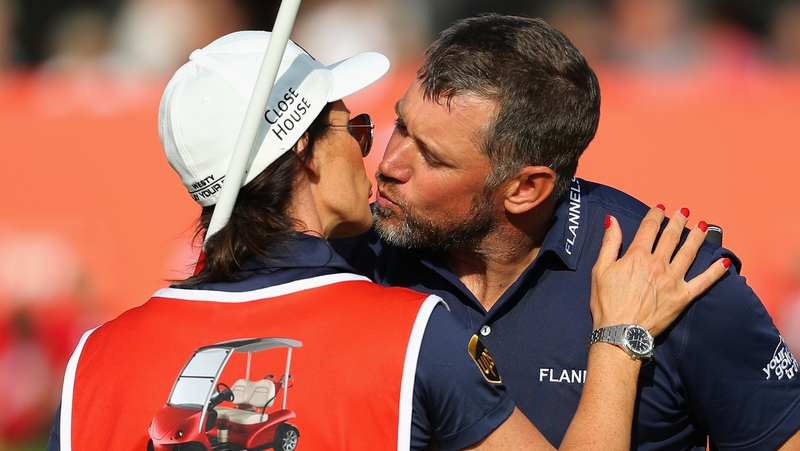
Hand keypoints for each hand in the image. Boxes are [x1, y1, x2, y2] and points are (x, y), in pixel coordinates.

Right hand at [590, 206, 729, 335]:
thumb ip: (610, 243)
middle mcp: (658, 264)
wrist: (620, 333)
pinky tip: (724, 263)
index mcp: (637, 256)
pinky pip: (704, 282)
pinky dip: (715, 272)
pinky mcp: (683, 297)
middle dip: (678, 221)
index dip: (655, 215)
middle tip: (684, 212)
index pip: (649, 228)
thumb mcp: (600, 270)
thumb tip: (613, 221)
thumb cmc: (606, 303)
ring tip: (703, 226)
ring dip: (697, 237)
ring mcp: (673, 280)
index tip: (659, 209)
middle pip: (672, 236)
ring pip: (689, 252)